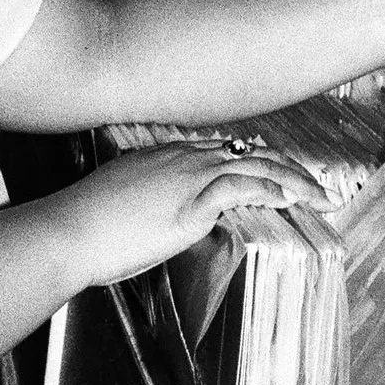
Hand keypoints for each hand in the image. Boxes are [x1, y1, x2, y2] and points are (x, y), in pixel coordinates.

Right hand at [61, 140, 333, 284]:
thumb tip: (153, 222)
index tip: (277, 169)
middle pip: (244, 152)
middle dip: (283, 165)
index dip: (252, 159)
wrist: (67, 233)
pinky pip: (241, 187)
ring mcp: (186, 176)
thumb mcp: (117, 207)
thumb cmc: (82, 228)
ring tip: (317, 193)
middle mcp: (178, 159)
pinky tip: (289, 197)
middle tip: (312, 182)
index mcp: (160, 157)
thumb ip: (143, 207)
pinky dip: (269, 188)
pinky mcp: (191, 201)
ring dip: (290, 179)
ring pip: (252, 165)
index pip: (218, 151)